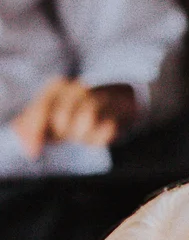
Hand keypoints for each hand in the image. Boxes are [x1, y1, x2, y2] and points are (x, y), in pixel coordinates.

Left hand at [10, 77, 137, 156]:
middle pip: (62, 118)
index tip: (32, 152)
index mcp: (57, 87)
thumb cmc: (76, 112)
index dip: (35, 132)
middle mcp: (77, 89)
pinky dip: (98, 139)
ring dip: (81, 135)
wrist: (116, 102)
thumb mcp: (50, 114)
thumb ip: (31, 124)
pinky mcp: (116, 114)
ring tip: (82, 134)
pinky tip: (98, 135)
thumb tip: (21, 138)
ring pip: (84, 123)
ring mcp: (99, 99)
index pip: (42, 109)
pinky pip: (104, 133)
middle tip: (67, 134)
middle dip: (62, 133)